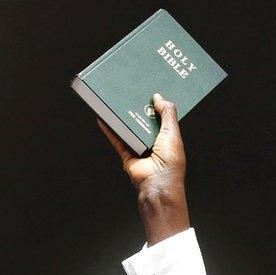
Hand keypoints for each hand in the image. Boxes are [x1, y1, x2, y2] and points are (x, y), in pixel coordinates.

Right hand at [98, 92, 189, 244]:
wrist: (157, 184)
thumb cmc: (170, 163)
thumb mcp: (172, 132)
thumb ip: (167, 113)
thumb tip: (159, 97)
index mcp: (169, 138)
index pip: (164, 117)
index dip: (160, 105)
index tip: (153, 90)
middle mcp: (155, 143)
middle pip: (145, 121)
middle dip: (140, 108)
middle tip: (134, 90)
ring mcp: (140, 149)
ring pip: (130, 128)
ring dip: (124, 116)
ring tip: (118, 100)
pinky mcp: (128, 155)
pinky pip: (117, 139)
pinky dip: (110, 129)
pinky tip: (103, 117)